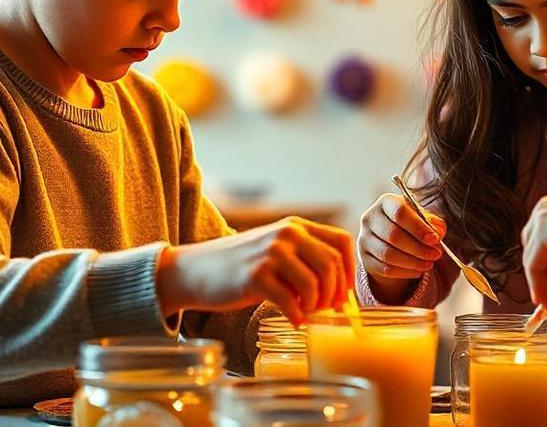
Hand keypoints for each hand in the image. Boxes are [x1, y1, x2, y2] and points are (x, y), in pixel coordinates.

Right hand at [156, 217, 354, 325]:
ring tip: (306, 313)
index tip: (344, 294)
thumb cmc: (242, 266)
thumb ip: (305, 260)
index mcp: (296, 226)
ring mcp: (270, 253)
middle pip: (331, 265)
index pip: (341, 243)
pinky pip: (290, 302)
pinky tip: (293, 320)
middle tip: (326, 310)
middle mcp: (286, 234)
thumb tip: (341, 292)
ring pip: (314, 284)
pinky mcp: (255, 275)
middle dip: (334, 294)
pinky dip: (297, 317)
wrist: (196, 270)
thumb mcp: (277, 251)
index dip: (350, 272)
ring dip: (315, 306)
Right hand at [359, 193, 445, 302]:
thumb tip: (436, 235)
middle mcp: (370, 218)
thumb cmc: (410, 225)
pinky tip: (418, 270)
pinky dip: (404, 272)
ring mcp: (364, 239)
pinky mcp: (364, 258)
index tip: (434, 239)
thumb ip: (433, 224)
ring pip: (388, 254)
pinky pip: (384, 268)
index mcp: (386, 202)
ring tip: (429, 264)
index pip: (399, 212)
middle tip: (436, 254)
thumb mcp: (423, 218)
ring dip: (413, 262)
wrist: (390, 239)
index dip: (418, 227)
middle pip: (393, 235)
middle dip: (418, 248)